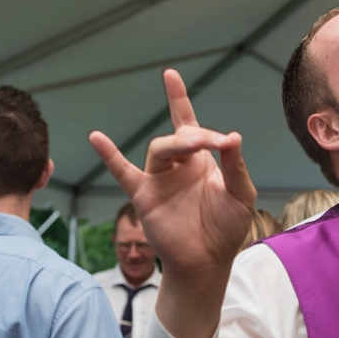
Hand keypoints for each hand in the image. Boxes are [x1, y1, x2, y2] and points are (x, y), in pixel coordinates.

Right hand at [88, 70, 256, 278]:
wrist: (209, 262)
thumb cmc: (227, 228)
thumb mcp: (241, 194)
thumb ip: (236, 166)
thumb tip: (233, 137)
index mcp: (200, 161)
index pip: (188, 123)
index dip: (177, 99)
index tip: (170, 76)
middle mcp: (178, 166)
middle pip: (179, 136)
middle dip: (197, 135)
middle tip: (216, 143)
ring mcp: (160, 180)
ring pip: (160, 149)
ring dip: (178, 144)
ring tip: (196, 143)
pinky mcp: (145, 196)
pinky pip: (123, 173)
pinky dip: (109, 156)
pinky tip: (97, 137)